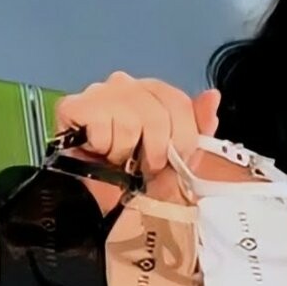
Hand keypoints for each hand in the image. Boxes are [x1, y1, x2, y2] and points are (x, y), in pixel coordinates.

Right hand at [54, 73, 220, 177]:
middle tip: (144, 167)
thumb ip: (198, 128)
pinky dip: (103, 148)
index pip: (179, 102)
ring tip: (118, 160)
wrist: (99, 201)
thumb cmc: (136, 176)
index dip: (182, 138)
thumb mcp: (177, 158)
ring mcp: (99, 92)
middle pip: (157, 113)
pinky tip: (98, 152)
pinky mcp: (73, 105)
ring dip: (126, 153)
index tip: (174, 161)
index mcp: (153, 93)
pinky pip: (101, 126)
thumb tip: (213, 96)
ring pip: (129, 122)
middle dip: (156, 151)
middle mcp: (126, 84)